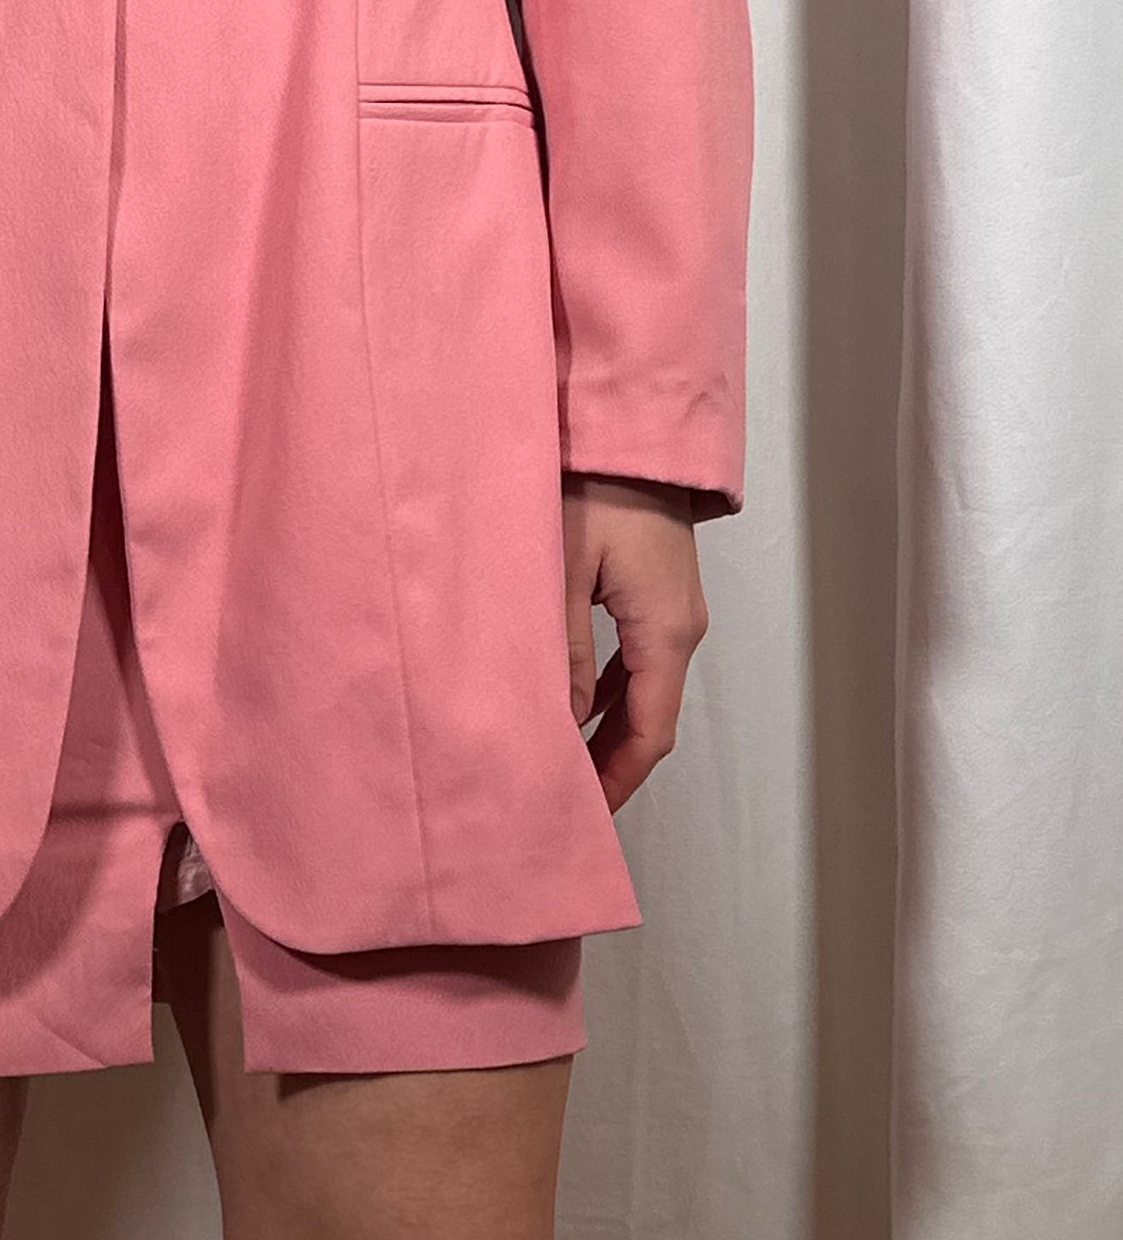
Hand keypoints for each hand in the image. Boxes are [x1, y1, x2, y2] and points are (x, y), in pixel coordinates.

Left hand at [561, 475, 708, 812]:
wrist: (629, 423)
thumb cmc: (592, 488)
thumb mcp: (561, 572)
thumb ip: (559, 654)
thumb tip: (557, 728)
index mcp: (664, 632)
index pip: (650, 734)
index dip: (618, 781)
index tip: (584, 816)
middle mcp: (682, 626)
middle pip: (650, 716)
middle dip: (610, 761)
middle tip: (562, 796)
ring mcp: (673, 604)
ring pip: (643, 686)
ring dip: (607, 724)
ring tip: (561, 756)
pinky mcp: (658, 583)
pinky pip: (637, 653)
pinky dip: (610, 686)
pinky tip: (574, 696)